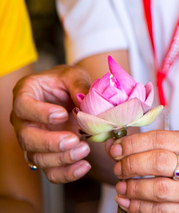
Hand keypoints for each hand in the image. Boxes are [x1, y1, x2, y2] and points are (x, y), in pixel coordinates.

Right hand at [10, 65, 91, 182]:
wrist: (68, 95)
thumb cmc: (66, 82)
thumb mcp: (73, 75)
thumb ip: (78, 85)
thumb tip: (86, 100)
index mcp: (26, 95)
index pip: (23, 106)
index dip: (40, 112)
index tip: (61, 114)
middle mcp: (24, 120)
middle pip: (27, 138)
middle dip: (50, 142)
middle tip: (73, 140)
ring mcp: (33, 140)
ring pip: (37, 157)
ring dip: (61, 159)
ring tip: (84, 150)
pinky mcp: (46, 154)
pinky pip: (50, 171)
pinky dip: (66, 173)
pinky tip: (83, 166)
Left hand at [107, 130, 178, 212]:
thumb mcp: (175, 146)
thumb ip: (145, 144)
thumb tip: (111, 145)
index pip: (159, 139)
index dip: (133, 144)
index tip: (115, 150)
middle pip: (158, 162)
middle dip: (131, 165)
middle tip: (118, 169)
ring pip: (158, 189)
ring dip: (133, 188)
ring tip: (120, 187)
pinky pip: (160, 211)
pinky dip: (138, 207)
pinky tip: (127, 202)